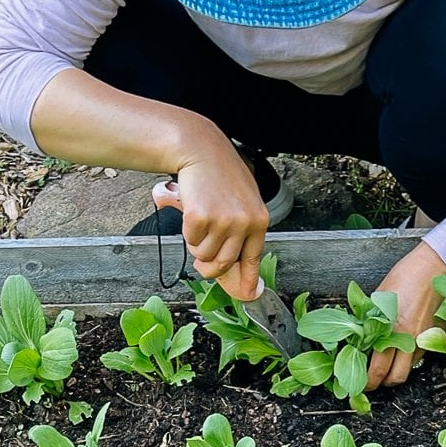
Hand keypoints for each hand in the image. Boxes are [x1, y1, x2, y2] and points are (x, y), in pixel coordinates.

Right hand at [172, 129, 269, 301]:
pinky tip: (192, 211)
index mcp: (258, 220)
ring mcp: (223, 221)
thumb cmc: (221, 176)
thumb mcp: (241, 203)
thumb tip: (239, 276)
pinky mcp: (201, 218)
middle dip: (209, 266)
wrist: (202, 151)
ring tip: (201, 220)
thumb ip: (241, 235)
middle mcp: (244, 223)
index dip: (247, 280)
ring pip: (203, 255)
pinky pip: (190, 241)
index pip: (253, 258)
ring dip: (197, 244)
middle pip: (223, 264)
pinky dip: (187, 231)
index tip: (249, 295)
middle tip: (202, 258)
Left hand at [366, 240, 445, 391]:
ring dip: (396, 371)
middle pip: (395, 378)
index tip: (361, 383)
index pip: (377, 368)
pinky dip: (408, 358)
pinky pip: (418, 356)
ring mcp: (424, 339)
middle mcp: (409, 338)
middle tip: (372, 380)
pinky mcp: (434, 337)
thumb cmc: (405, 276)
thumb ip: (369, 322)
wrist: (434, 267)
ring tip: (386, 365)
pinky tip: (401, 349)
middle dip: (382, 383)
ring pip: (408, 369)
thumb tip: (358, 339)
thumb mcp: (379, 299)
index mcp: (392, 329)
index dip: (367, 381)